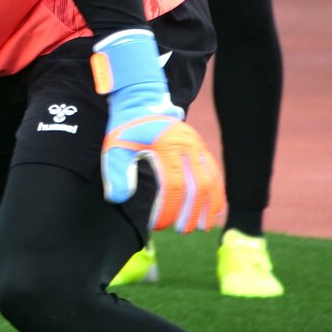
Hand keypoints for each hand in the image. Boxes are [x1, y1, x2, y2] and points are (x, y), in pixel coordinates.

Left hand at [91, 28, 224, 233]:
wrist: (140, 100)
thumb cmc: (126, 126)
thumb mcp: (114, 146)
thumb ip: (115, 172)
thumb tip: (118, 199)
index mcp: (166, 145)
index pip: (174, 184)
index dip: (170, 208)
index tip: (161, 224)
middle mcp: (186, 144)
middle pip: (197, 185)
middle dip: (191, 212)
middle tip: (183, 230)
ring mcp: (197, 144)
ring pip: (211, 180)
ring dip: (208, 206)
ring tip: (201, 226)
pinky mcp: (201, 146)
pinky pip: (215, 172)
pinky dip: (216, 192)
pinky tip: (213, 210)